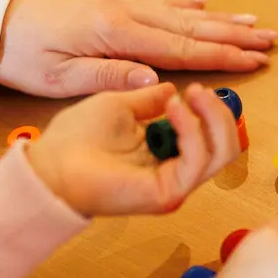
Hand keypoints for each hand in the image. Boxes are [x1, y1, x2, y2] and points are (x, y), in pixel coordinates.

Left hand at [0, 0, 277, 96]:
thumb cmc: (21, 52)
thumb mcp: (60, 77)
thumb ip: (110, 77)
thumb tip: (157, 81)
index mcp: (118, 35)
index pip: (182, 49)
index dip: (223, 56)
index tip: (257, 59)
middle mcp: (127, 15)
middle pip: (192, 28)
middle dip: (235, 36)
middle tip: (271, 40)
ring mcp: (121, 6)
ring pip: (182, 15)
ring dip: (220, 21)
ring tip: (253, 23)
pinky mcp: (111, 5)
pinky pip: (159, 6)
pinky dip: (187, 7)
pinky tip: (205, 6)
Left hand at [26, 82, 237, 215]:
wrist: (50, 163)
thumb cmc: (76, 136)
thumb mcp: (120, 106)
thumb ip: (148, 101)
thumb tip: (172, 89)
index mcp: (167, 152)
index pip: (212, 134)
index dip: (215, 108)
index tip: (202, 85)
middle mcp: (178, 169)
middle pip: (227, 145)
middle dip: (221, 112)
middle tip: (201, 90)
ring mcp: (176, 183)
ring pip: (222, 153)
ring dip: (212, 118)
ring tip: (191, 94)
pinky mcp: (168, 192)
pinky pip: (197, 160)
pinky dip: (191, 130)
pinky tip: (174, 109)